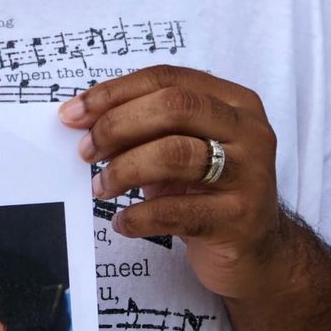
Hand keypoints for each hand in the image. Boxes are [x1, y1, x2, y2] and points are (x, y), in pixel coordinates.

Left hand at [59, 64, 285, 300]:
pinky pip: (177, 211)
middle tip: (86, 151)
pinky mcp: (240, 219)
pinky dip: (139, 217)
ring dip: (124, 170)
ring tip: (101, 187)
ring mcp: (250, 174)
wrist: (258, 251)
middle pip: (174, 107)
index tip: (73, 113)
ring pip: (176, 154)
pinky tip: (123, 222)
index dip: (115, 92)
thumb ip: (145, 127)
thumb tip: (82, 119)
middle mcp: (249, 130)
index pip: (167, 79)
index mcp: (232, 101)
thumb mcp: (182, 148)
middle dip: (118, 125)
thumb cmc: (208, 191)